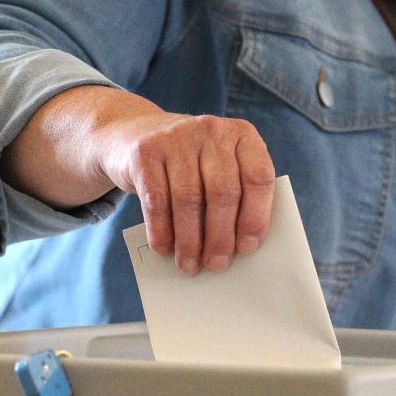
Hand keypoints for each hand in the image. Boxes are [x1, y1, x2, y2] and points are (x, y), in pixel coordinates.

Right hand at [94, 94, 275, 273]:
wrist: (137, 132)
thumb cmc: (192, 164)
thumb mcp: (219, 167)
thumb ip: (236, 195)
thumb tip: (239, 248)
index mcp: (242, 135)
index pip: (258, 177)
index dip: (255, 216)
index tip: (248, 248)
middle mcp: (212, 131)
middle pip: (223, 191)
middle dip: (220, 236)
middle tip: (217, 264)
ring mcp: (177, 137)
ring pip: (188, 199)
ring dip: (189, 240)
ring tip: (189, 264)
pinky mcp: (145, 152)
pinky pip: (156, 200)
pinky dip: (161, 230)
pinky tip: (165, 248)